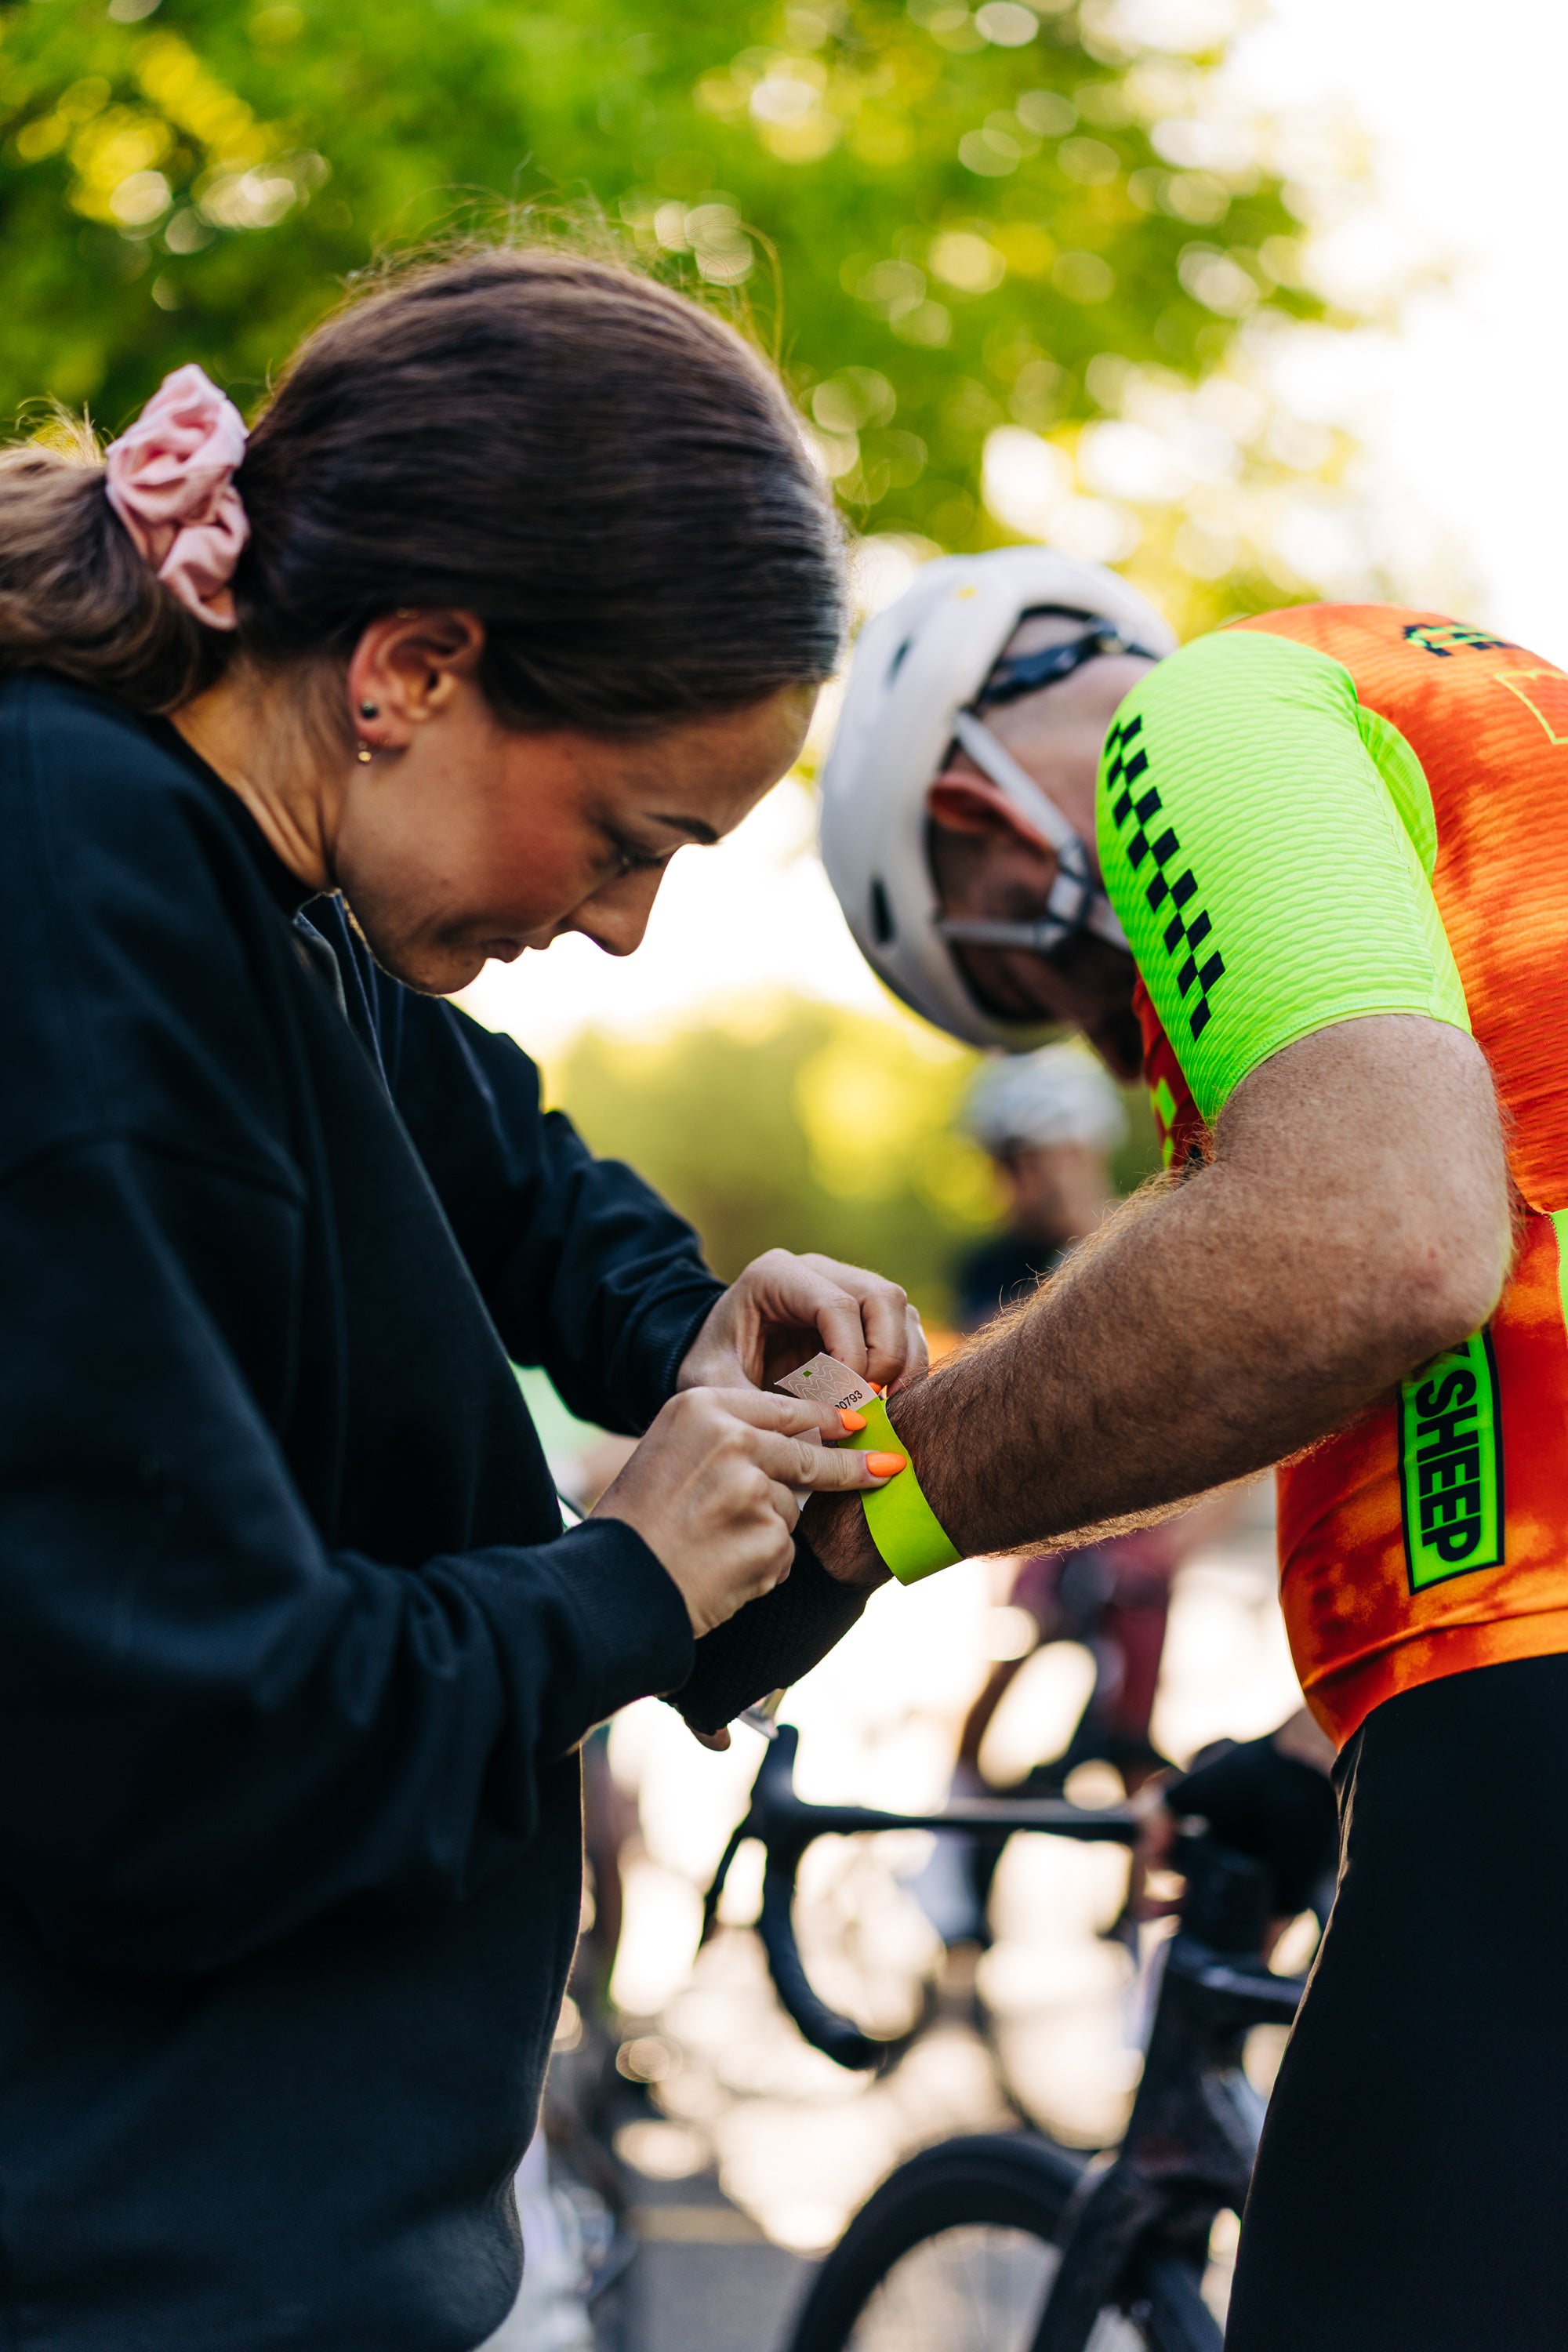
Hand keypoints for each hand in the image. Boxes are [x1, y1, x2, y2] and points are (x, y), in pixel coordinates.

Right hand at [591, 1386, 908, 1637]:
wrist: (616, 1586)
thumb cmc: (637, 1521)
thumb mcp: (671, 1452)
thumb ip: (729, 1437)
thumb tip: (805, 1440)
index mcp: (702, 1407)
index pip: (784, 1408)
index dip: (829, 1419)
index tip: (860, 1426)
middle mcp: (732, 1439)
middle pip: (809, 1452)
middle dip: (853, 1465)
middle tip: (890, 1467)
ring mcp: (753, 1487)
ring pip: (791, 1507)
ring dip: (768, 1531)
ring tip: (712, 1547)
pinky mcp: (768, 1537)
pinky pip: (783, 1550)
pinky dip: (763, 1565)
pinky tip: (722, 1570)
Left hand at [679, 1249, 928, 1396]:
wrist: (716, 1356)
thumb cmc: (713, 1367)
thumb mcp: (713, 1385)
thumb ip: (756, 1406)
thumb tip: (819, 1436)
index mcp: (776, 1274)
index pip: (836, 1305)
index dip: (849, 1358)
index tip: (840, 1405)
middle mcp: (818, 1269)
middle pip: (881, 1298)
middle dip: (884, 1358)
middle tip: (865, 1406)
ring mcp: (847, 1283)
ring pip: (901, 1309)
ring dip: (902, 1363)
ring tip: (881, 1408)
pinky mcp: (867, 1309)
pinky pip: (906, 1329)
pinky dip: (906, 1368)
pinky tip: (887, 1402)